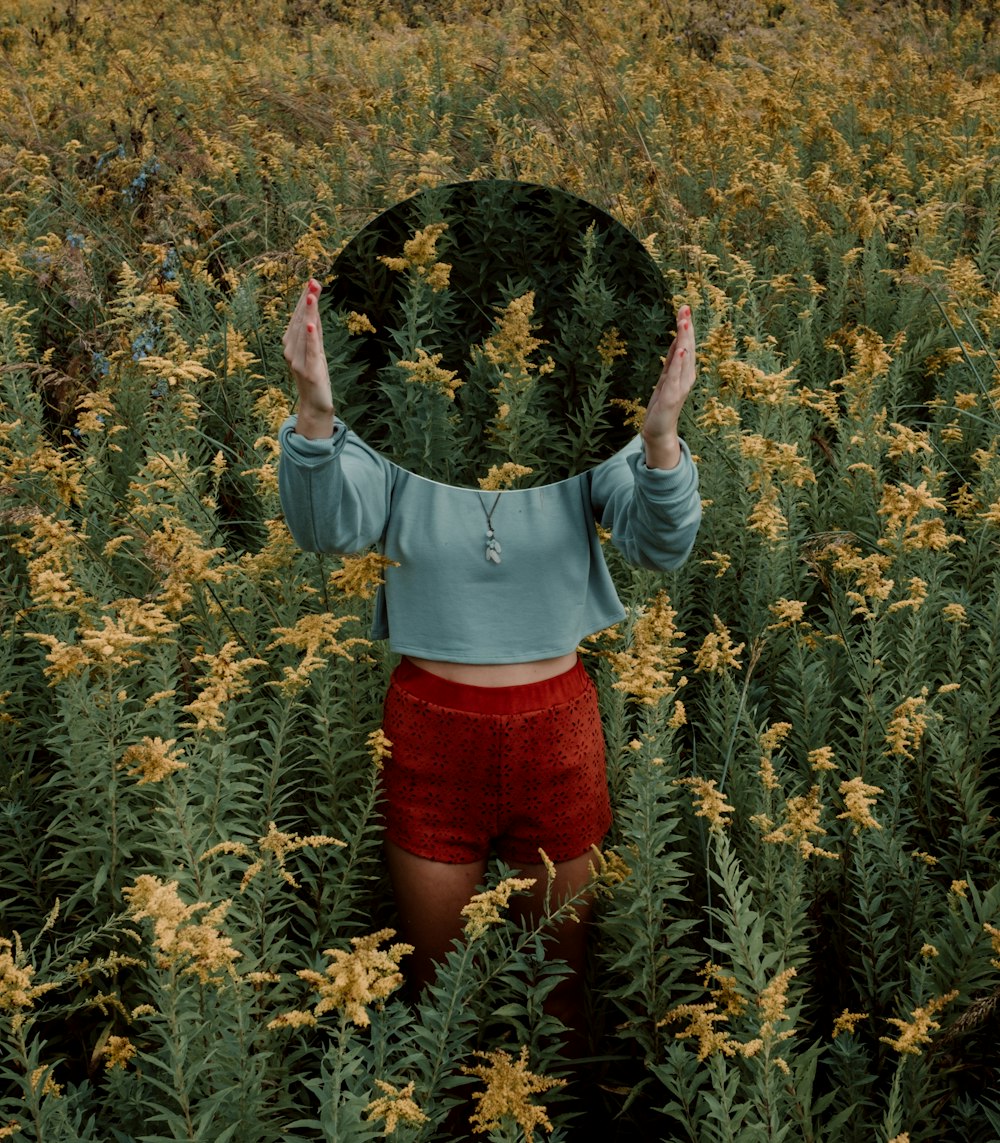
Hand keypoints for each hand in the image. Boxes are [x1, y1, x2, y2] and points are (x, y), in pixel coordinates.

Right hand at [283, 278, 334, 438]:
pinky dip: (310, 338)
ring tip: (311, 297)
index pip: (299, 317)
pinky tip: (312, 325)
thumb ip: (315, 330)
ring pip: (303, 332)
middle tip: (314, 282)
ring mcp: (298, 361)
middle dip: (307, 301)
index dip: (305, 299)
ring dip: (308, 314)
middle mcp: (291, 350)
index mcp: (292, 344)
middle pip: (300, 321)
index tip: (313, 281)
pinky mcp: (308, 371)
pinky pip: (309, 351)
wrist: (314, 405)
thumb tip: (315, 305)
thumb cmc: (315, 376)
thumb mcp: (316, 350)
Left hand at [641, 305, 696, 468]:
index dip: (685, 327)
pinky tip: (680, 351)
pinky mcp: (671, 398)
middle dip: (686, 329)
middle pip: (687, 348)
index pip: (685, 345)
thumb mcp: (666, 377)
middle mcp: (686, 377)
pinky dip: (678, 364)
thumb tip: (677, 340)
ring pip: (683, 359)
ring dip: (684, 341)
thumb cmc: (663, 404)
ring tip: (684, 324)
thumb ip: (672, 360)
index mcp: (684, 372)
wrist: (658, 430)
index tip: (684, 308)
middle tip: (685, 309)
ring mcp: (680, 387)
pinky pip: (675, 377)